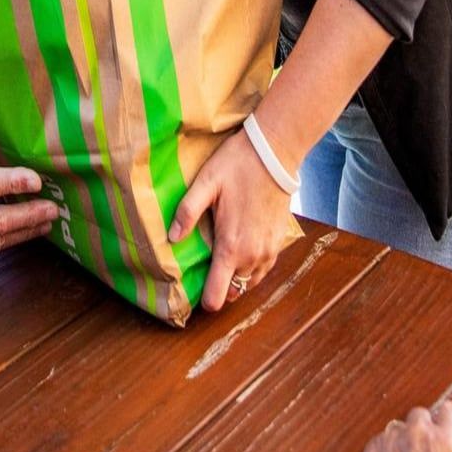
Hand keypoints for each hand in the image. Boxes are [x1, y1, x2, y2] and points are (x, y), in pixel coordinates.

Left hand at [167, 127, 300, 310]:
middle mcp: (253, 256)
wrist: (275, 152)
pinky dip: (251, 265)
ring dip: (235, 275)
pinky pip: (263, 268)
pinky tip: (241, 244)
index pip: (216, 297)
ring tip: (222, 254)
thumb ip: (187, 213)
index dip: (203, 299)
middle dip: (219, 285)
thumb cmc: (237, 164)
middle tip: (205, 265)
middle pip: (233, 292)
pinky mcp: (279, 242)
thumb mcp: (205, 182)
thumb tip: (171, 238)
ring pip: (249, 282)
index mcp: (231, 247)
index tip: (194, 287)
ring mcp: (270, 251)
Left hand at [351, 401, 451, 451]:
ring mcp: (392, 440)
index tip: (445, 431)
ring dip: (403, 438)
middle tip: (423, 451)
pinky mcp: (371, 449)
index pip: (450, 411)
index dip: (447, 422)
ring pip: (399, 425)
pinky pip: (381, 440)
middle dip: (423, 429)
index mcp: (447, 446)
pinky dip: (385, 451)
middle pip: (421, 415)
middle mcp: (419, 435)